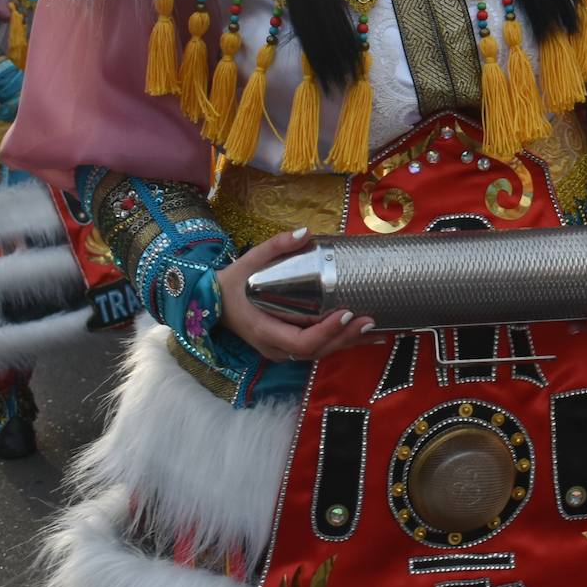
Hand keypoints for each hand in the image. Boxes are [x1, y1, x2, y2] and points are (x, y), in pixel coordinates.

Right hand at [216, 228, 376, 362]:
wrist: (211, 303)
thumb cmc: (233, 282)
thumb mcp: (250, 260)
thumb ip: (276, 246)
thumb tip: (305, 232)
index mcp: (264, 329)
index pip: (300, 341)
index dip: (325, 331)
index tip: (346, 312)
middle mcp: (274, 347)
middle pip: (315, 352)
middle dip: (344, 338)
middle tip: (370, 321)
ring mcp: (280, 351)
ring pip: (318, 354)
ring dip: (346, 343)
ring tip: (375, 330)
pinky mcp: (286, 348)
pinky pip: (315, 350)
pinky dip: (338, 342)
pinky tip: (361, 336)